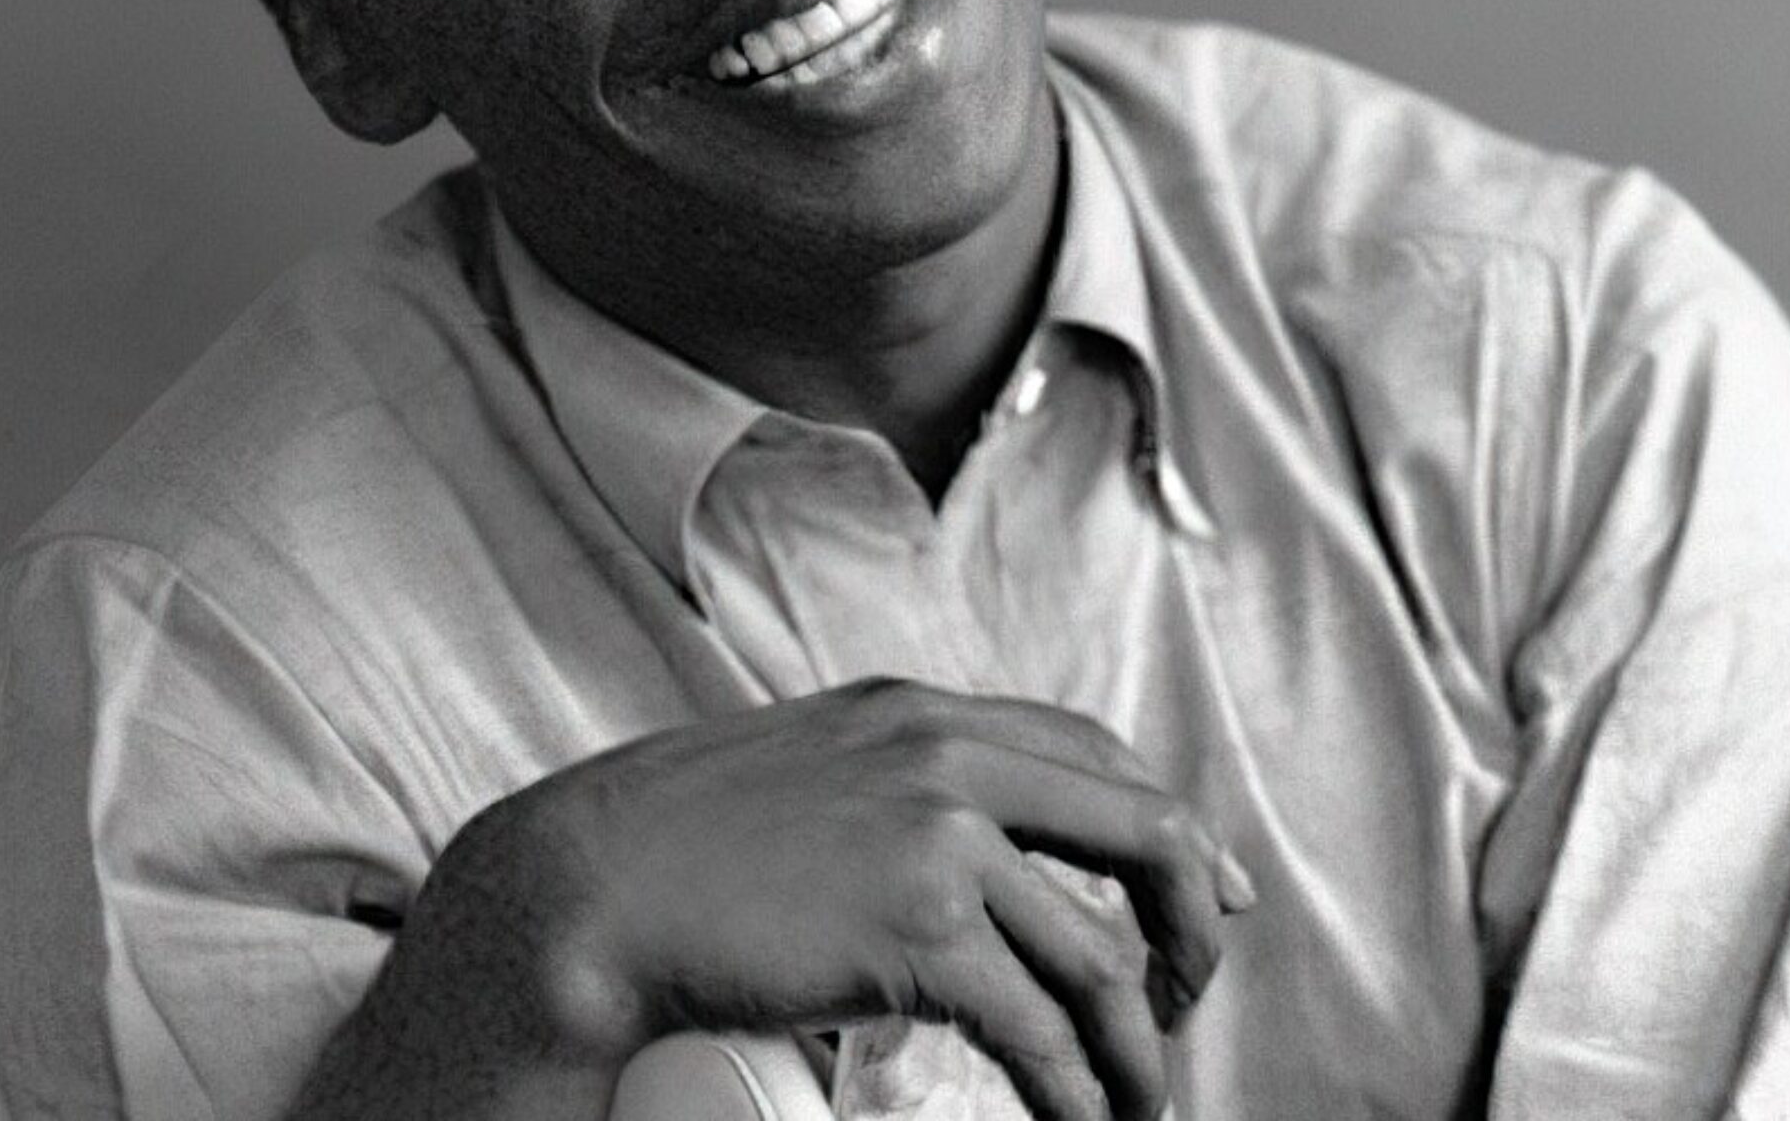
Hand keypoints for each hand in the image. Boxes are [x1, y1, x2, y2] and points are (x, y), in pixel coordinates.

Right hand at [385, 678, 1255, 1120]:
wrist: (584, 890)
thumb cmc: (675, 848)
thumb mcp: (805, 770)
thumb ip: (893, 787)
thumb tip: (973, 854)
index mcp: (919, 711)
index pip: (1094, 752)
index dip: (1169, 829)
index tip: (1205, 893)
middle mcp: (944, 754)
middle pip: (1143, 831)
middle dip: (1191, 929)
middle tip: (1188, 1002)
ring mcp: (937, 838)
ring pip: (1097, 955)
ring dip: (1135, 1048)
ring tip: (1137, 1102)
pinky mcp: (916, 931)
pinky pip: (1039, 1027)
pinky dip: (1076, 1090)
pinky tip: (1080, 1120)